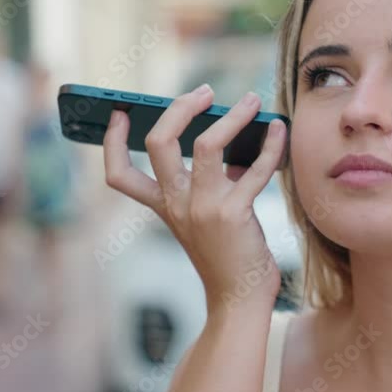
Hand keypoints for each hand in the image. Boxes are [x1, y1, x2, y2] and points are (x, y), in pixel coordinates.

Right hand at [103, 84, 287, 318]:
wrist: (239, 300)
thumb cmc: (228, 257)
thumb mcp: (206, 218)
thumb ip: (209, 185)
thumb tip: (233, 146)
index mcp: (164, 207)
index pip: (119, 175)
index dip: (112, 142)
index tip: (120, 113)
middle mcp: (177, 205)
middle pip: (158, 144)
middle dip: (178, 108)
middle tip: (204, 92)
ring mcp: (203, 208)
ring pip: (207, 144)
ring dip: (232, 116)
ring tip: (250, 100)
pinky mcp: (234, 213)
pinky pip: (254, 168)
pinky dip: (270, 145)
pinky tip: (279, 130)